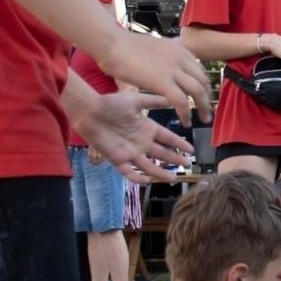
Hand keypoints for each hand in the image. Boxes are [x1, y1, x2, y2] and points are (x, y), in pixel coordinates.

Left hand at [73, 91, 192, 182]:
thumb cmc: (111, 104)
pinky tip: (146, 181)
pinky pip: (128, 171)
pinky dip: (136, 177)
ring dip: (160, 172)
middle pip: (161, 154)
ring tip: (172, 178)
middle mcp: (141, 142)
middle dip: (174, 160)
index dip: (179, 143)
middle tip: (186, 165)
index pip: (167, 138)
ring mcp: (130, 152)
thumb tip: (171, 99)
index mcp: (147, 128)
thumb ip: (152, 101)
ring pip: (148, 166)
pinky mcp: (117, 159)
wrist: (89, 111)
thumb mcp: (135, 100)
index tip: (191, 150)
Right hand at [97, 32, 211, 124]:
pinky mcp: (164, 82)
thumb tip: (163, 62)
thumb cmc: (123, 46)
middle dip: (208, 98)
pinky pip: (182, 101)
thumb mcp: (153, 46)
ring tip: (204, 119)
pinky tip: (186, 122)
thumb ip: (163, 55)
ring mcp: (173, 70)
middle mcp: (180, 58)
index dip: (204, 85)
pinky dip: (187, 114)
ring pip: (198, 92)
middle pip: (203, 81)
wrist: (112, 43)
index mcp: (178, 48)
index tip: (204, 95)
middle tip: (208, 110)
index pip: (199, 69)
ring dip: (203, 108)